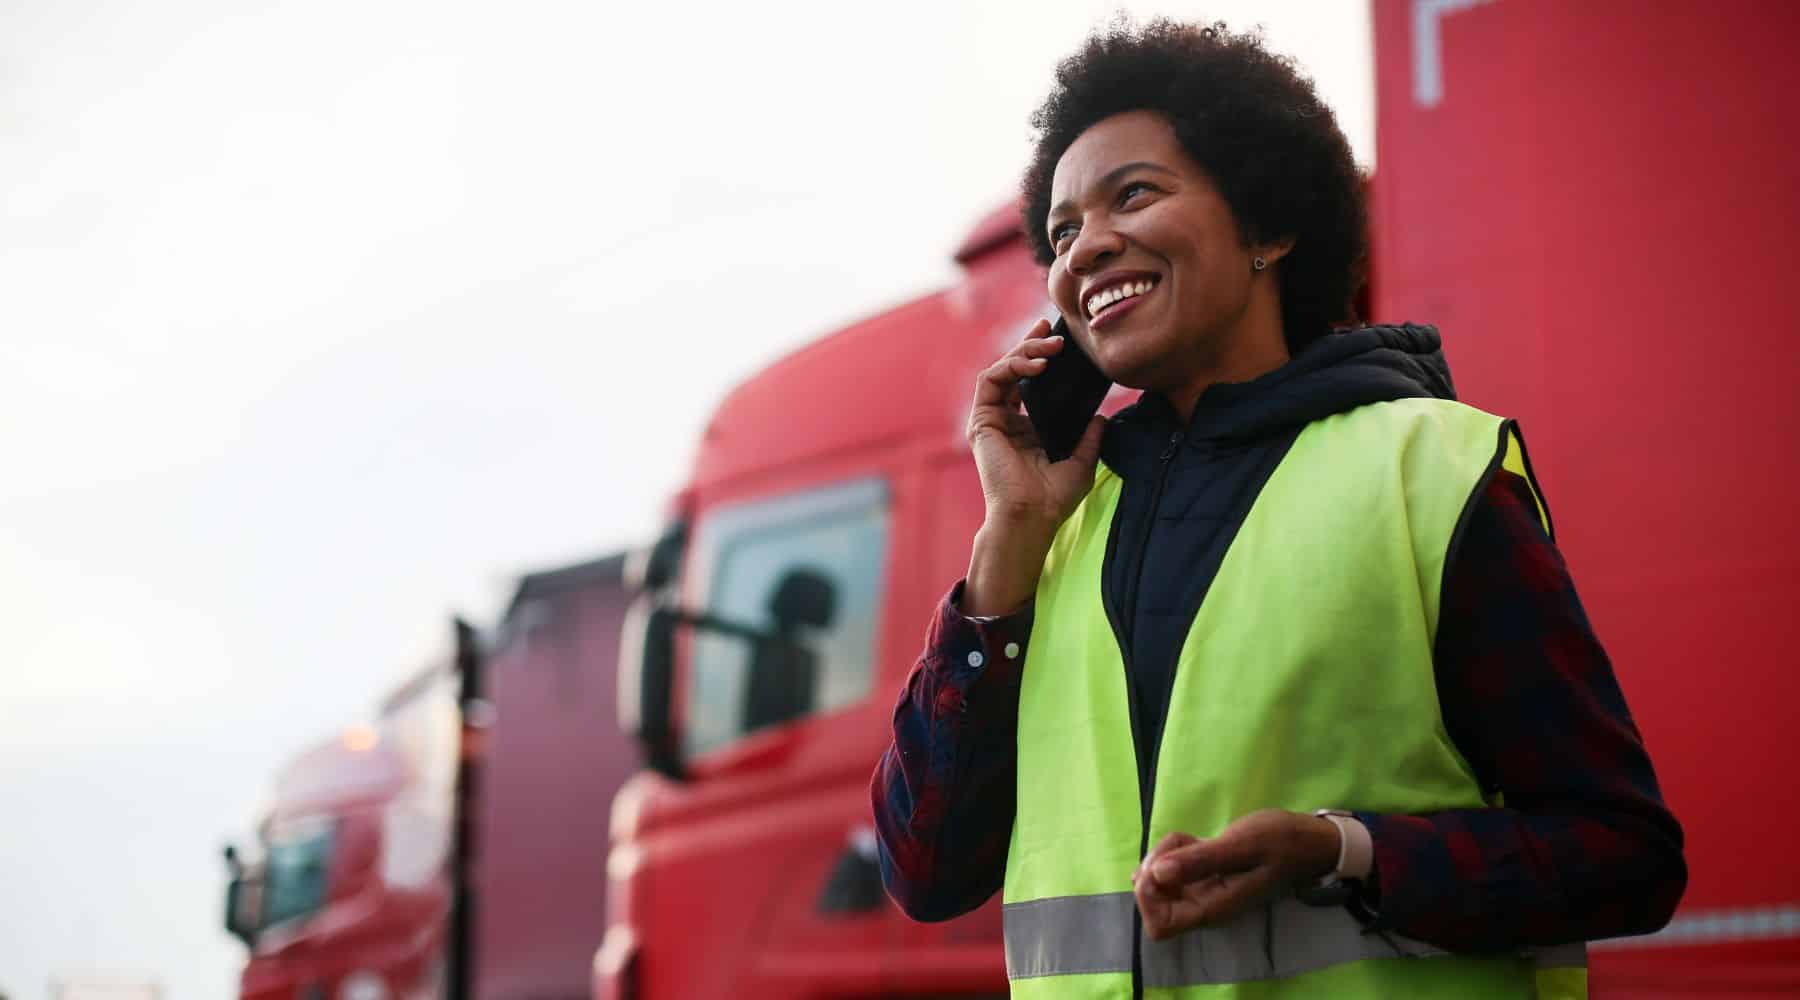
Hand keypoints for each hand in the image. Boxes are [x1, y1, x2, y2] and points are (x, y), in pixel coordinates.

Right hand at [966, 318, 1106, 528]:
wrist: (1032, 516)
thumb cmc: (1053, 499)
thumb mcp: (1082, 461)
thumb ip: (1089, 437)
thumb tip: (1101, 416)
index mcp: (1026, 430)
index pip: (1030, 384)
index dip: (1040, 358)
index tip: (1060, 341)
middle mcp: (1006, 422)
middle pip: (1013, 371)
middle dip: (1031, 345)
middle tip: (1053, 331)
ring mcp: (991, 420)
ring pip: (1000, 369)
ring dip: (1024, 351)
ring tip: (1050, 347)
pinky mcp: (981, 421)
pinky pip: (990, 380)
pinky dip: (1010, 365)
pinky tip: (1036, 364)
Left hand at [1130, 809, 1340, 941]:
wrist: (1309, 841)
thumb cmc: (1281, 843)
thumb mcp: (1240, 846)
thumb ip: (1199, 861)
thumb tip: (1156, 874)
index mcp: (1213, 909)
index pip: (1160, 926)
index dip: (1150, 897)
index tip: (1160, 866)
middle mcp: (1205, 906)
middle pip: (1155, 902)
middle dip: (1154, 869)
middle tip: (1177, 845)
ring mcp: (1205, 892)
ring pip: (1162, 881)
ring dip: (1166, 854)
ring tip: (1191, 837)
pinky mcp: (1206, 876)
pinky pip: (1176, 868)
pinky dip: (1176, 850)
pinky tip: (1195, 838)